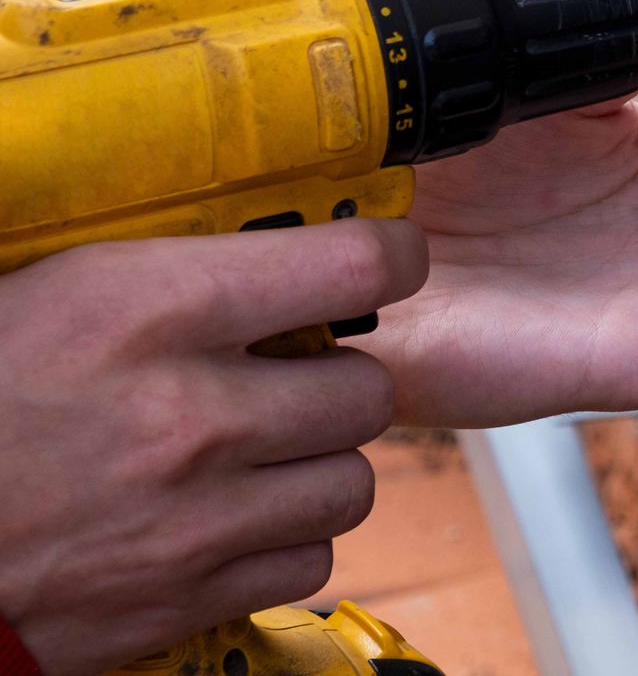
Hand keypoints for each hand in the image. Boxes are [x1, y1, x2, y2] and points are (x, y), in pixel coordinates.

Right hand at [0, 221, 426, 674]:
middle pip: (370, 389)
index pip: (355, 265)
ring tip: (262, 450)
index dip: (390, 259)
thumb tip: (275, 231)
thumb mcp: (57, 290)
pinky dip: (283, 540)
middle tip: (293, 375)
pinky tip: (232, 516)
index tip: (385, 262)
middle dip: (342, 379)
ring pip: (351, 480)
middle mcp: (192, 413)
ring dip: (319, 464)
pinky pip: (307, 559)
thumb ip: (176, 267)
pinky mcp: (185, 597)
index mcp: (153, 310)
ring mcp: (195, 517)